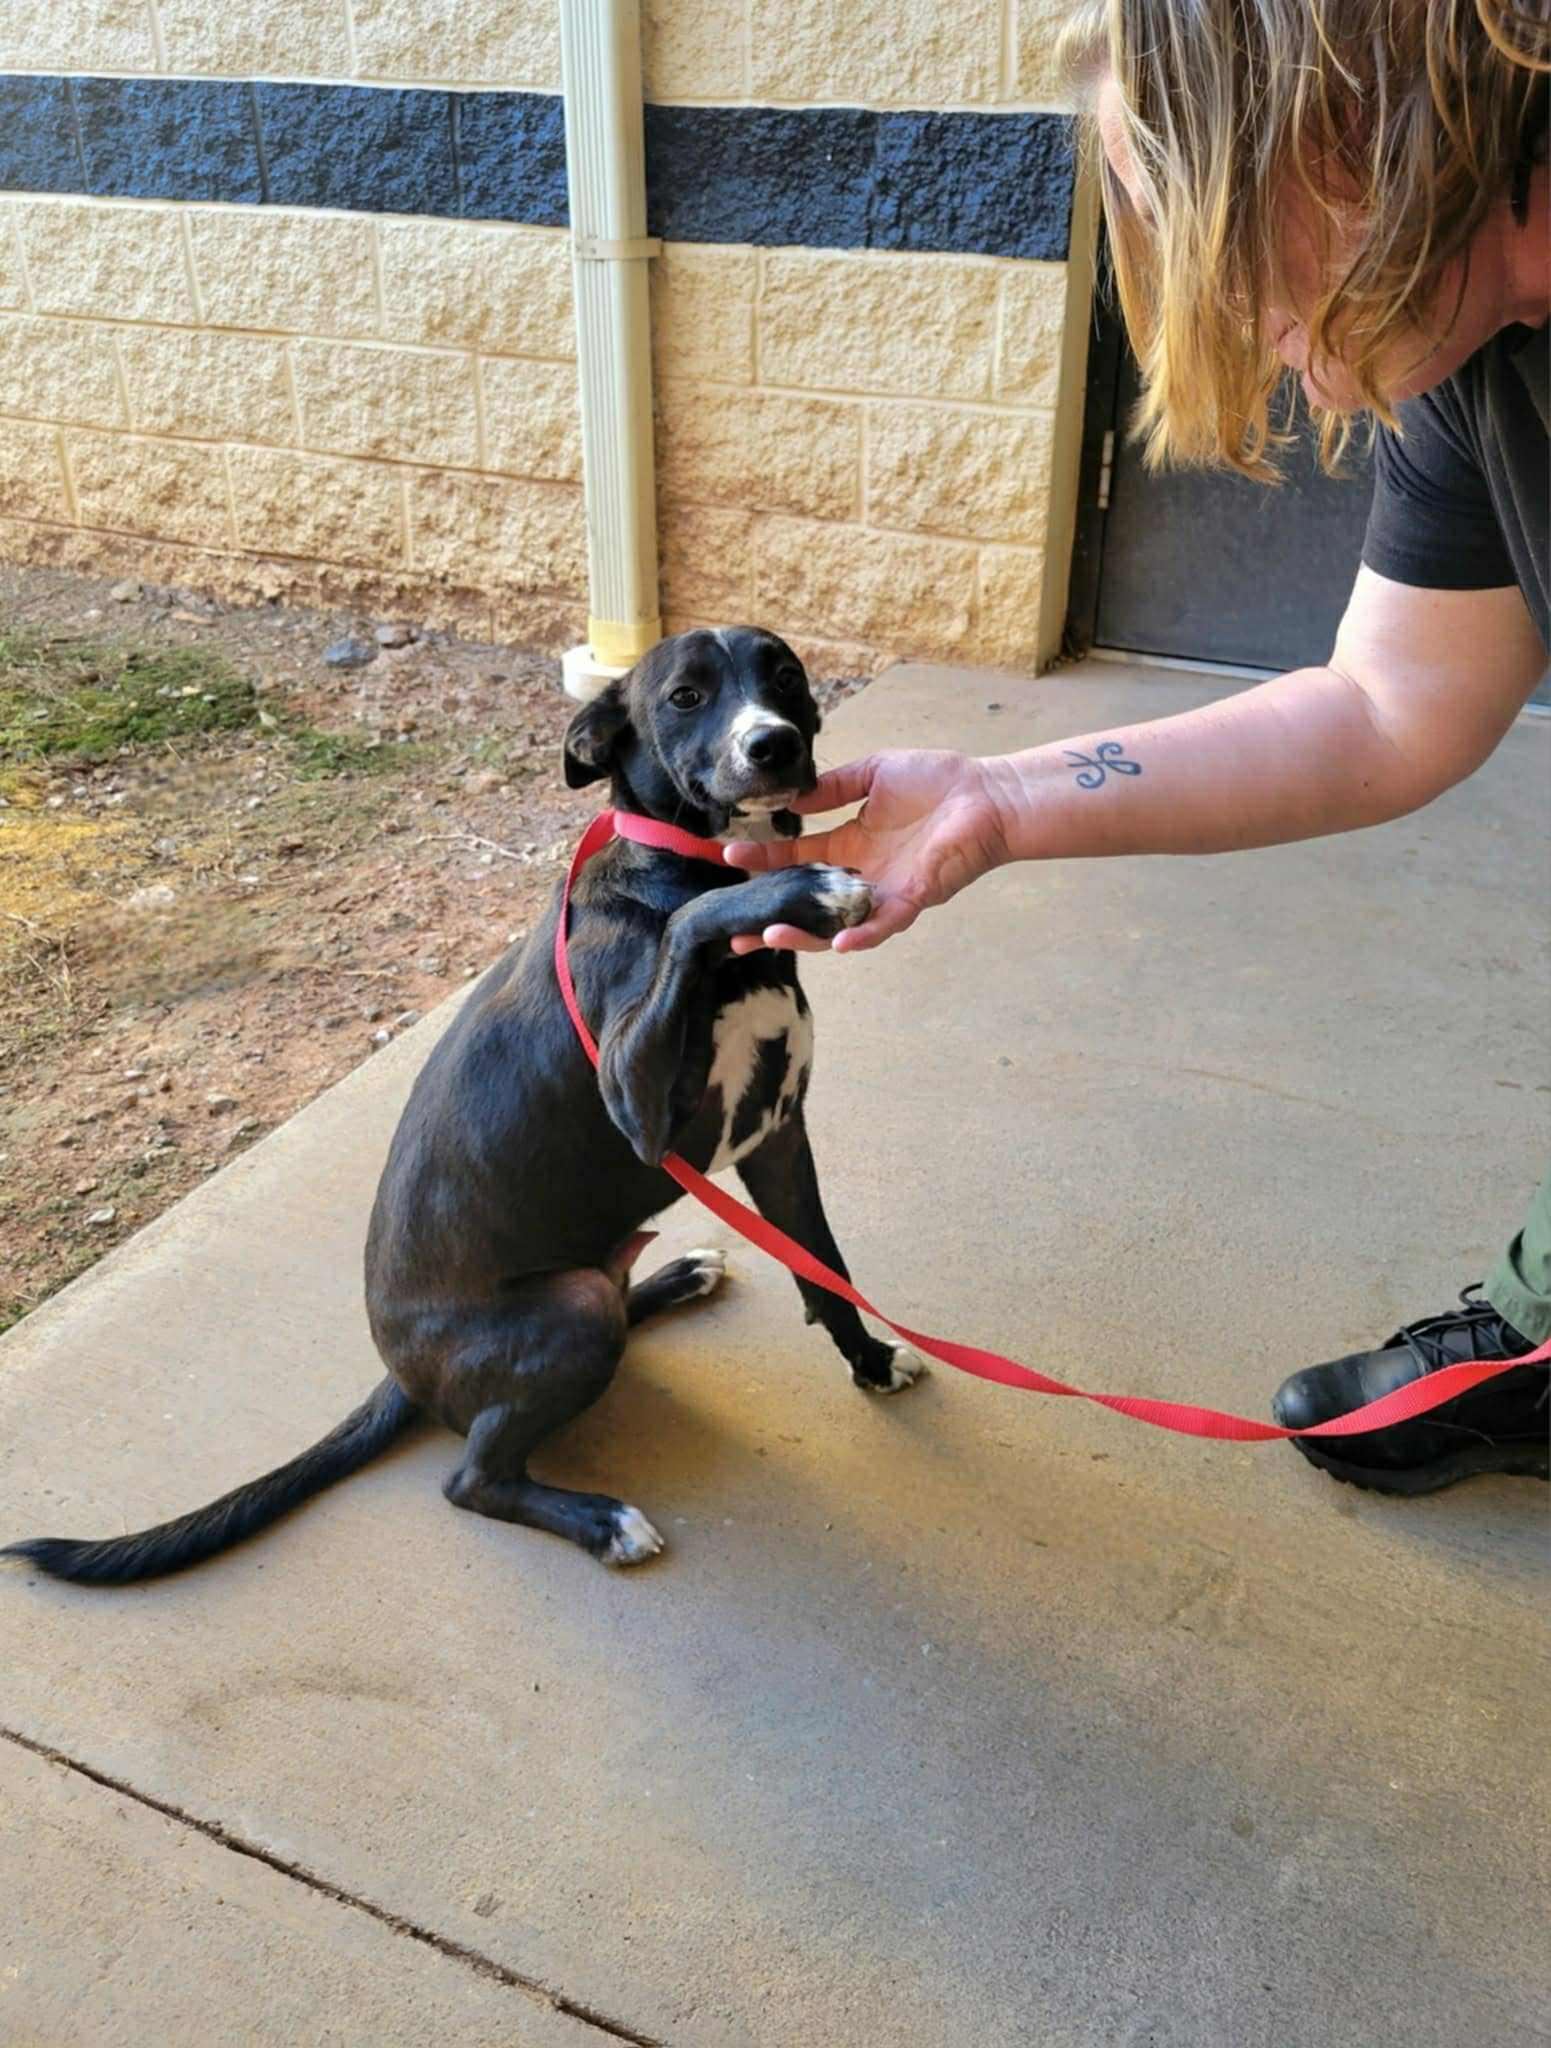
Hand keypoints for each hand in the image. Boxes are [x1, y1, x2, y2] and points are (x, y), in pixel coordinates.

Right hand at [721, 749, 1006, 953]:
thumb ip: (834, 787)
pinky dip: (860, 936)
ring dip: (803, 934)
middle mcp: (861, 876)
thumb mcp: (874, 774)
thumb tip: (794, 799)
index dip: (763, 859)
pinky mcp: (913, 899)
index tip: (729, 856)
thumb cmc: (938, 782)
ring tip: (769, 935)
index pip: (795, 858)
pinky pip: (881, 925)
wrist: (989, 795)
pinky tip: (837, 944)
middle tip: (733, 932)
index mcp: (850, 845)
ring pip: (837, 925)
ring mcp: (884, 892)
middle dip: (769, 919)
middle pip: (807, 904)